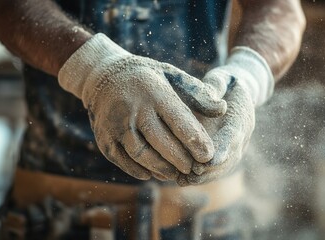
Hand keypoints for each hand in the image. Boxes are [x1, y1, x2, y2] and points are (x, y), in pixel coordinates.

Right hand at [58, 34, 225, 180]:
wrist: (102, 76)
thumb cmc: (146, 78)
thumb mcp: (172, 75)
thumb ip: (198, 92)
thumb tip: (222, 109)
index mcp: (155, 93)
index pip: (179, 121)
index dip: (195, 141)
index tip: (208, 155)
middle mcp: (133, 110)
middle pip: (160, 143)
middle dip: (181, 160)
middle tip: (193, 168)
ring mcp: (115, 126)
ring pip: (141, 155)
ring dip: (161, 168)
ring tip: (176, 173)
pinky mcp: (104, 138)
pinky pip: (123, 161)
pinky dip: (139, 171)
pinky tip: (153, 173)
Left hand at [178, 47, 274, 184]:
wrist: (237, 93)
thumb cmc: (225, 83)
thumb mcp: (221, 78)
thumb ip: (215, 85)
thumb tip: (209, 96)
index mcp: (242, 115)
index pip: (234, 134)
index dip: (224, 149)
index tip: (211, 160)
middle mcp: (242, 134)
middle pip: (230, 156)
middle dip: (212, 168)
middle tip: (192, 175)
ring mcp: (237, 146)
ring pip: (224, 167)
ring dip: (205, 177)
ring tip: (184, 181)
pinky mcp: (227, 154)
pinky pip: (218, 169)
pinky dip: (203, 177)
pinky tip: (183, 181)